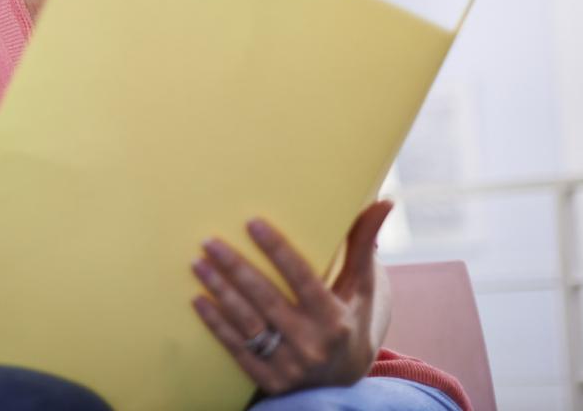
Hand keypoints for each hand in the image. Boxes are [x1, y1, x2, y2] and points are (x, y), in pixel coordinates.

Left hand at [189, 200, 392, 395]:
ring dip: (219, 292)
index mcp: (336, 319)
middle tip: (209, 241)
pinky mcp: (270, 381)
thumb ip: (362, 245)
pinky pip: (237, 350)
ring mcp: (290, 367)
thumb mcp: (362, 287)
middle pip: (267, 300)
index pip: (303, 279)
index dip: (278, 250)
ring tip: (198, 263)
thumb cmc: (352, 319)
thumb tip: (384, 201)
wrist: (344, 381)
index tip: (252, 222)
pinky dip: (216, 324)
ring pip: (247, 323)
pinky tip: (198, 300)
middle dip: (235, 268)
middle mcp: (313, 345)